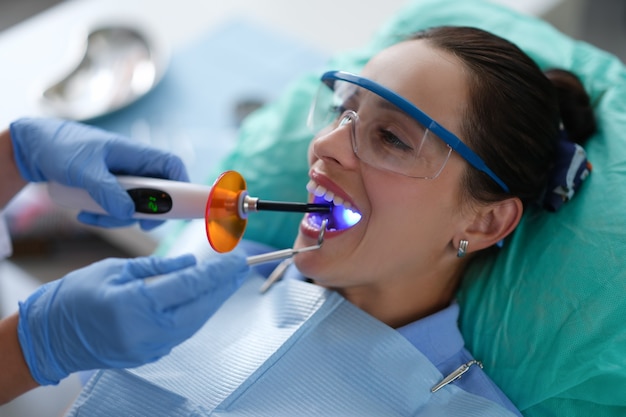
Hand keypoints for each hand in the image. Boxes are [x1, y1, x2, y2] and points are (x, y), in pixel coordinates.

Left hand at [9, 117, 188, 229]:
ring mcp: (122, 180)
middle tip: (138, 224)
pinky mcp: (108, 190)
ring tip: (92, 217)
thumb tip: (128, 214)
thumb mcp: (84, 170)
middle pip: (158, 193)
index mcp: (136, 154)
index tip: (177, 207)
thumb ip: (107, 192)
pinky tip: (85, 215)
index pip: (172, 166)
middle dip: (146, 212)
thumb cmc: (62, 147)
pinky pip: (116, 209)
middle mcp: (134, 167)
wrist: (34, 148)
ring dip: (119, 218)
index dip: (181, 185)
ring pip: (135, 206)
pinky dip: (104, 217)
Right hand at [16, 253, 248, 384]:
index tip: (237, 260)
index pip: (190, 285)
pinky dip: (196, 314)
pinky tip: (204, 300)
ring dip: (214, 301)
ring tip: (229, 282)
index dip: (218, 272)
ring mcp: (150, 347)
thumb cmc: (75, 297)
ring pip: (195, 322)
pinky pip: (182, 332)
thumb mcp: (115, 270)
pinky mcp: (149, 354)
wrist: (50, 337)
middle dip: (224, 287)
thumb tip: (190, 263)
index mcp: (137, 304)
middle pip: (200, 307)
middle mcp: (148, 330)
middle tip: (243, 269)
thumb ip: (157, 268)